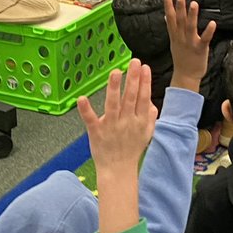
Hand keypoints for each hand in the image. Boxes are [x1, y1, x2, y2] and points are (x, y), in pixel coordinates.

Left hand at [77, 59, 156, 174]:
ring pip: (113, 105)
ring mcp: (111, 127)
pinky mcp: (96, 132)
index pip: (143, 98)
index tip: (145, 67)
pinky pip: (91, 120)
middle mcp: (126, 122)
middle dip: (133, 79)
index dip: (145, 82)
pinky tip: (82, 99)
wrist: (118, 171)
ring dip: (114, 88)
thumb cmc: (132, 149)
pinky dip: (86, 110)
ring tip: (116, 72)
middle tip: (134, 61)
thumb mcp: (147, 133)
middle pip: (131, 97)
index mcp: (140, 121)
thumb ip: (150, 116)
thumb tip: (151, 100)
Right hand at [165, 0, 215, 91]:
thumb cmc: (181, 58)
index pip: (170, 20)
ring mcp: (191, 43)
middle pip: (180, 21)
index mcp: (175, 36)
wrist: (186, 76)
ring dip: (192, 16)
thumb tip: (166, 16)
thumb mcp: (173, 42)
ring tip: (194, 4)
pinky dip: (208, 31)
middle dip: (179, 9)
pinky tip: (212, 22)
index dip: (168, 8)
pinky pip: (205, 39)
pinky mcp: (200, 49)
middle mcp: (182, 38)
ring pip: (190, 27)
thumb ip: (172, 28)